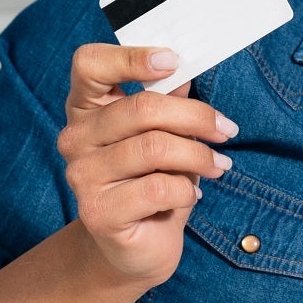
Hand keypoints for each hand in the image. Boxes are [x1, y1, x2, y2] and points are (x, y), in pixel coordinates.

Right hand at [59, 44, 237, 289]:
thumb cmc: (154, 183)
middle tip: (226, 130)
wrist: (139, 246)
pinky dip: (187, 189)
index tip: (173, 61)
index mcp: (86, 108)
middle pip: (141, 107)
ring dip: (198, 156)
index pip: (90, 64)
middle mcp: (76, 138)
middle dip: (196, 117)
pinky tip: (191, 195)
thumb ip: (169, 102)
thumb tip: (186, 71)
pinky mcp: (98, 211)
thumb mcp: (166, 136)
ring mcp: (82, 176)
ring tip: (217, 166)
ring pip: (155, 147)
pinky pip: (158, 187)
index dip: (130, 57)